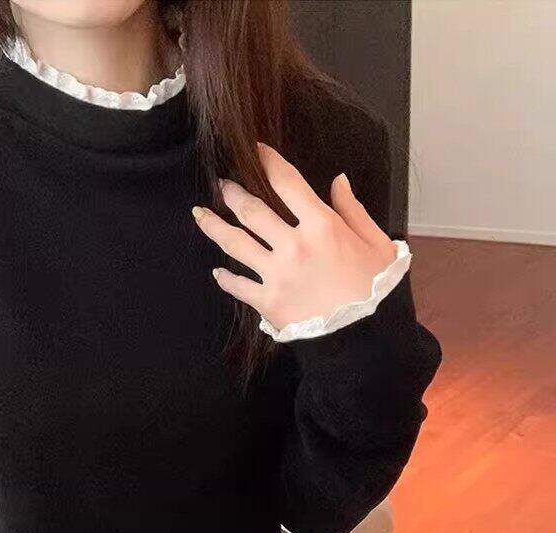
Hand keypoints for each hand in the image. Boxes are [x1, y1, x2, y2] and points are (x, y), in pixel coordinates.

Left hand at [191, 142, 396, 329]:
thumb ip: (354, 210)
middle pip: (252, 211)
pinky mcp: (268, 302)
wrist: (366, 339)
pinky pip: (238, 285)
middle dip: (233, 194)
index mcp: (322, 226)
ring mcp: (277, 274)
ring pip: (235, 243)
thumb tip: (338, 180)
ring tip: (200, 215)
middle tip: (222, 186)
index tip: (255, 150)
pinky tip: (217, 272)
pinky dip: (225, 278)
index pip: (287, 182)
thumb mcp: (376, 244)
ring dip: (213, 226)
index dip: (267, 161)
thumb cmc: (377, 290)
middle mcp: (294, 246)